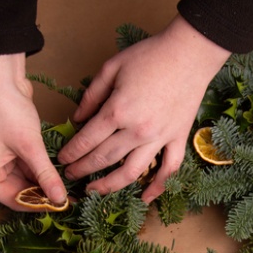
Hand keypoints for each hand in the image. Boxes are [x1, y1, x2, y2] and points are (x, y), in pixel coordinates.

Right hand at [0, 54, 66, 208]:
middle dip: (45, 194)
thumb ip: (46, 175)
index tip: (64, 206)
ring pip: (27, 180)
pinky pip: (29, 167)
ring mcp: (0, 161)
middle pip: (21, 192)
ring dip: (46, 182)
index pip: (15, 201)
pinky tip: (62, 172)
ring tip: (71, 186)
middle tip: (72, 197)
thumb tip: (60, 200)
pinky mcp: (11, 150)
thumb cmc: (7, 110)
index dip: (39, 205)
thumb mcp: (29, 146)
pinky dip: (43, 169)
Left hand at [57, 15, 230, 201]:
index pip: (87, 140)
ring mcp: (160, 138)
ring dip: (110, 185)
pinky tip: (145, 198)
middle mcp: (137, 131)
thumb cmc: (150, 56)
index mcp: (118, 111)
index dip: (71, 152)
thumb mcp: (112, 67)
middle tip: (70, 175)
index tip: (62, 159)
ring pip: (131, 172)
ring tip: (95, 191)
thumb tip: (77, 118)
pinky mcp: (178, 139)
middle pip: (104, 159)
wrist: (190, 54)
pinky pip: (168, 169)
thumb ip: (91, 95)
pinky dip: (157, 186)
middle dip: (83, 169)